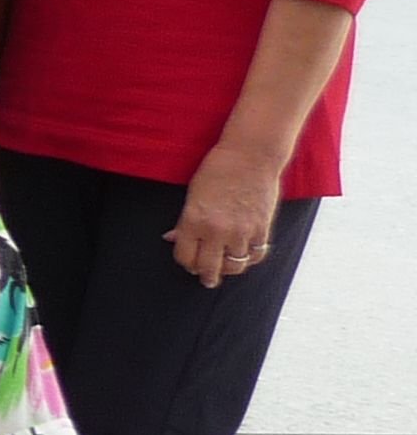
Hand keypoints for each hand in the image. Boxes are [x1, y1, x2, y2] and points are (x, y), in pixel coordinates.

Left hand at [167, 137, 282, 288]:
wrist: (250, 155)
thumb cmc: (218, 169)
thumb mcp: (192, 194)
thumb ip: (184, 221)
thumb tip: (173, 238)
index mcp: (193, 221)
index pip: (185, 257)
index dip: (185, 262)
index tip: (188, 263)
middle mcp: (217, 230)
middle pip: (208, 268)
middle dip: (205, 276)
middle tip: (206, 278)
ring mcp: (241, 231)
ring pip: (234, 266)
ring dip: (228, 269)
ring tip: (226, 268)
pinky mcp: (262, 228)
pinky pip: (256, 255)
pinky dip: (249, 259)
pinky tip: (244, 257)